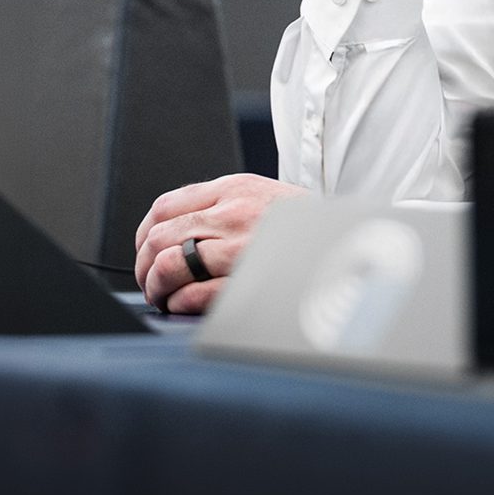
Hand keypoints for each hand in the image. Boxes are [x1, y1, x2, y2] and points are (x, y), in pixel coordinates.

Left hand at [134, 174, 307, 314]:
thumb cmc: (305, 226)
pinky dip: (179, 303)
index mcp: (235, 189)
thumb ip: (223, 204)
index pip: (165, 206)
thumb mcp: (264, 195)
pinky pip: (195, 293)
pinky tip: (184, 306)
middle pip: (161, 237)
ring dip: (157, 287)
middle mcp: (235, 213)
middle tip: (152, 283)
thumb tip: (174, 230)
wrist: (349, 239)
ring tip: (164, 297)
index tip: (145, 252)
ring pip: (170, 264)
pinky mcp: (250, 279)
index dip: (143, 234)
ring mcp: (242, 246)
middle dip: (145, 266)